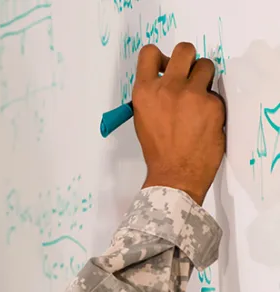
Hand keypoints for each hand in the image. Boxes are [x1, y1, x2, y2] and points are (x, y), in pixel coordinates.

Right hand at [132, 42, 225, 204]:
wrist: (176, 172)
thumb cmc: (158, 149)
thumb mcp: (143, 117)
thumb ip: (153, 94)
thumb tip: (166, 79)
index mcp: (145, 92)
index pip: (150, 53)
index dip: (160, 56)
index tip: (165, 64)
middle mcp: (168, 88)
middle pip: (184, 50)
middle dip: (187, 58)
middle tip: (188, 72)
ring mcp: (192, 94)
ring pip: (206, 65)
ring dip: (203, 77)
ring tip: (199, 95)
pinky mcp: (213, 103)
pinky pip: (215, 92)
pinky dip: (211, 102)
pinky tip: (204, 118)